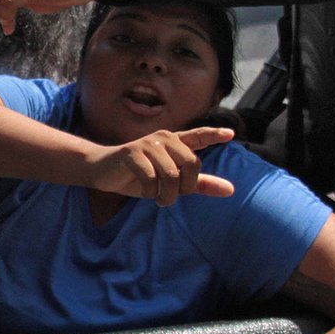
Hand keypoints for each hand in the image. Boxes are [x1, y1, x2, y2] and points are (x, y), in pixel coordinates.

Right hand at [85, 128, 234, 205]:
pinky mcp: (132, 153)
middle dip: (185, 187)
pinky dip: (152, 193)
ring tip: (160, 199)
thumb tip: (231, 190)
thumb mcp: (171, 182)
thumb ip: (200, 184)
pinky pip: (151, 178)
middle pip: (191, 163)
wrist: (103, 172)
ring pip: (171, 174)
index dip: (214, 135)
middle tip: (174, 196)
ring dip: (167, 195)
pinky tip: (148, 194)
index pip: (198, 136)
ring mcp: (148, 144)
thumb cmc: (138, 176)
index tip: (231, 134)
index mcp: (174, 143)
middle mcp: (164, 139)